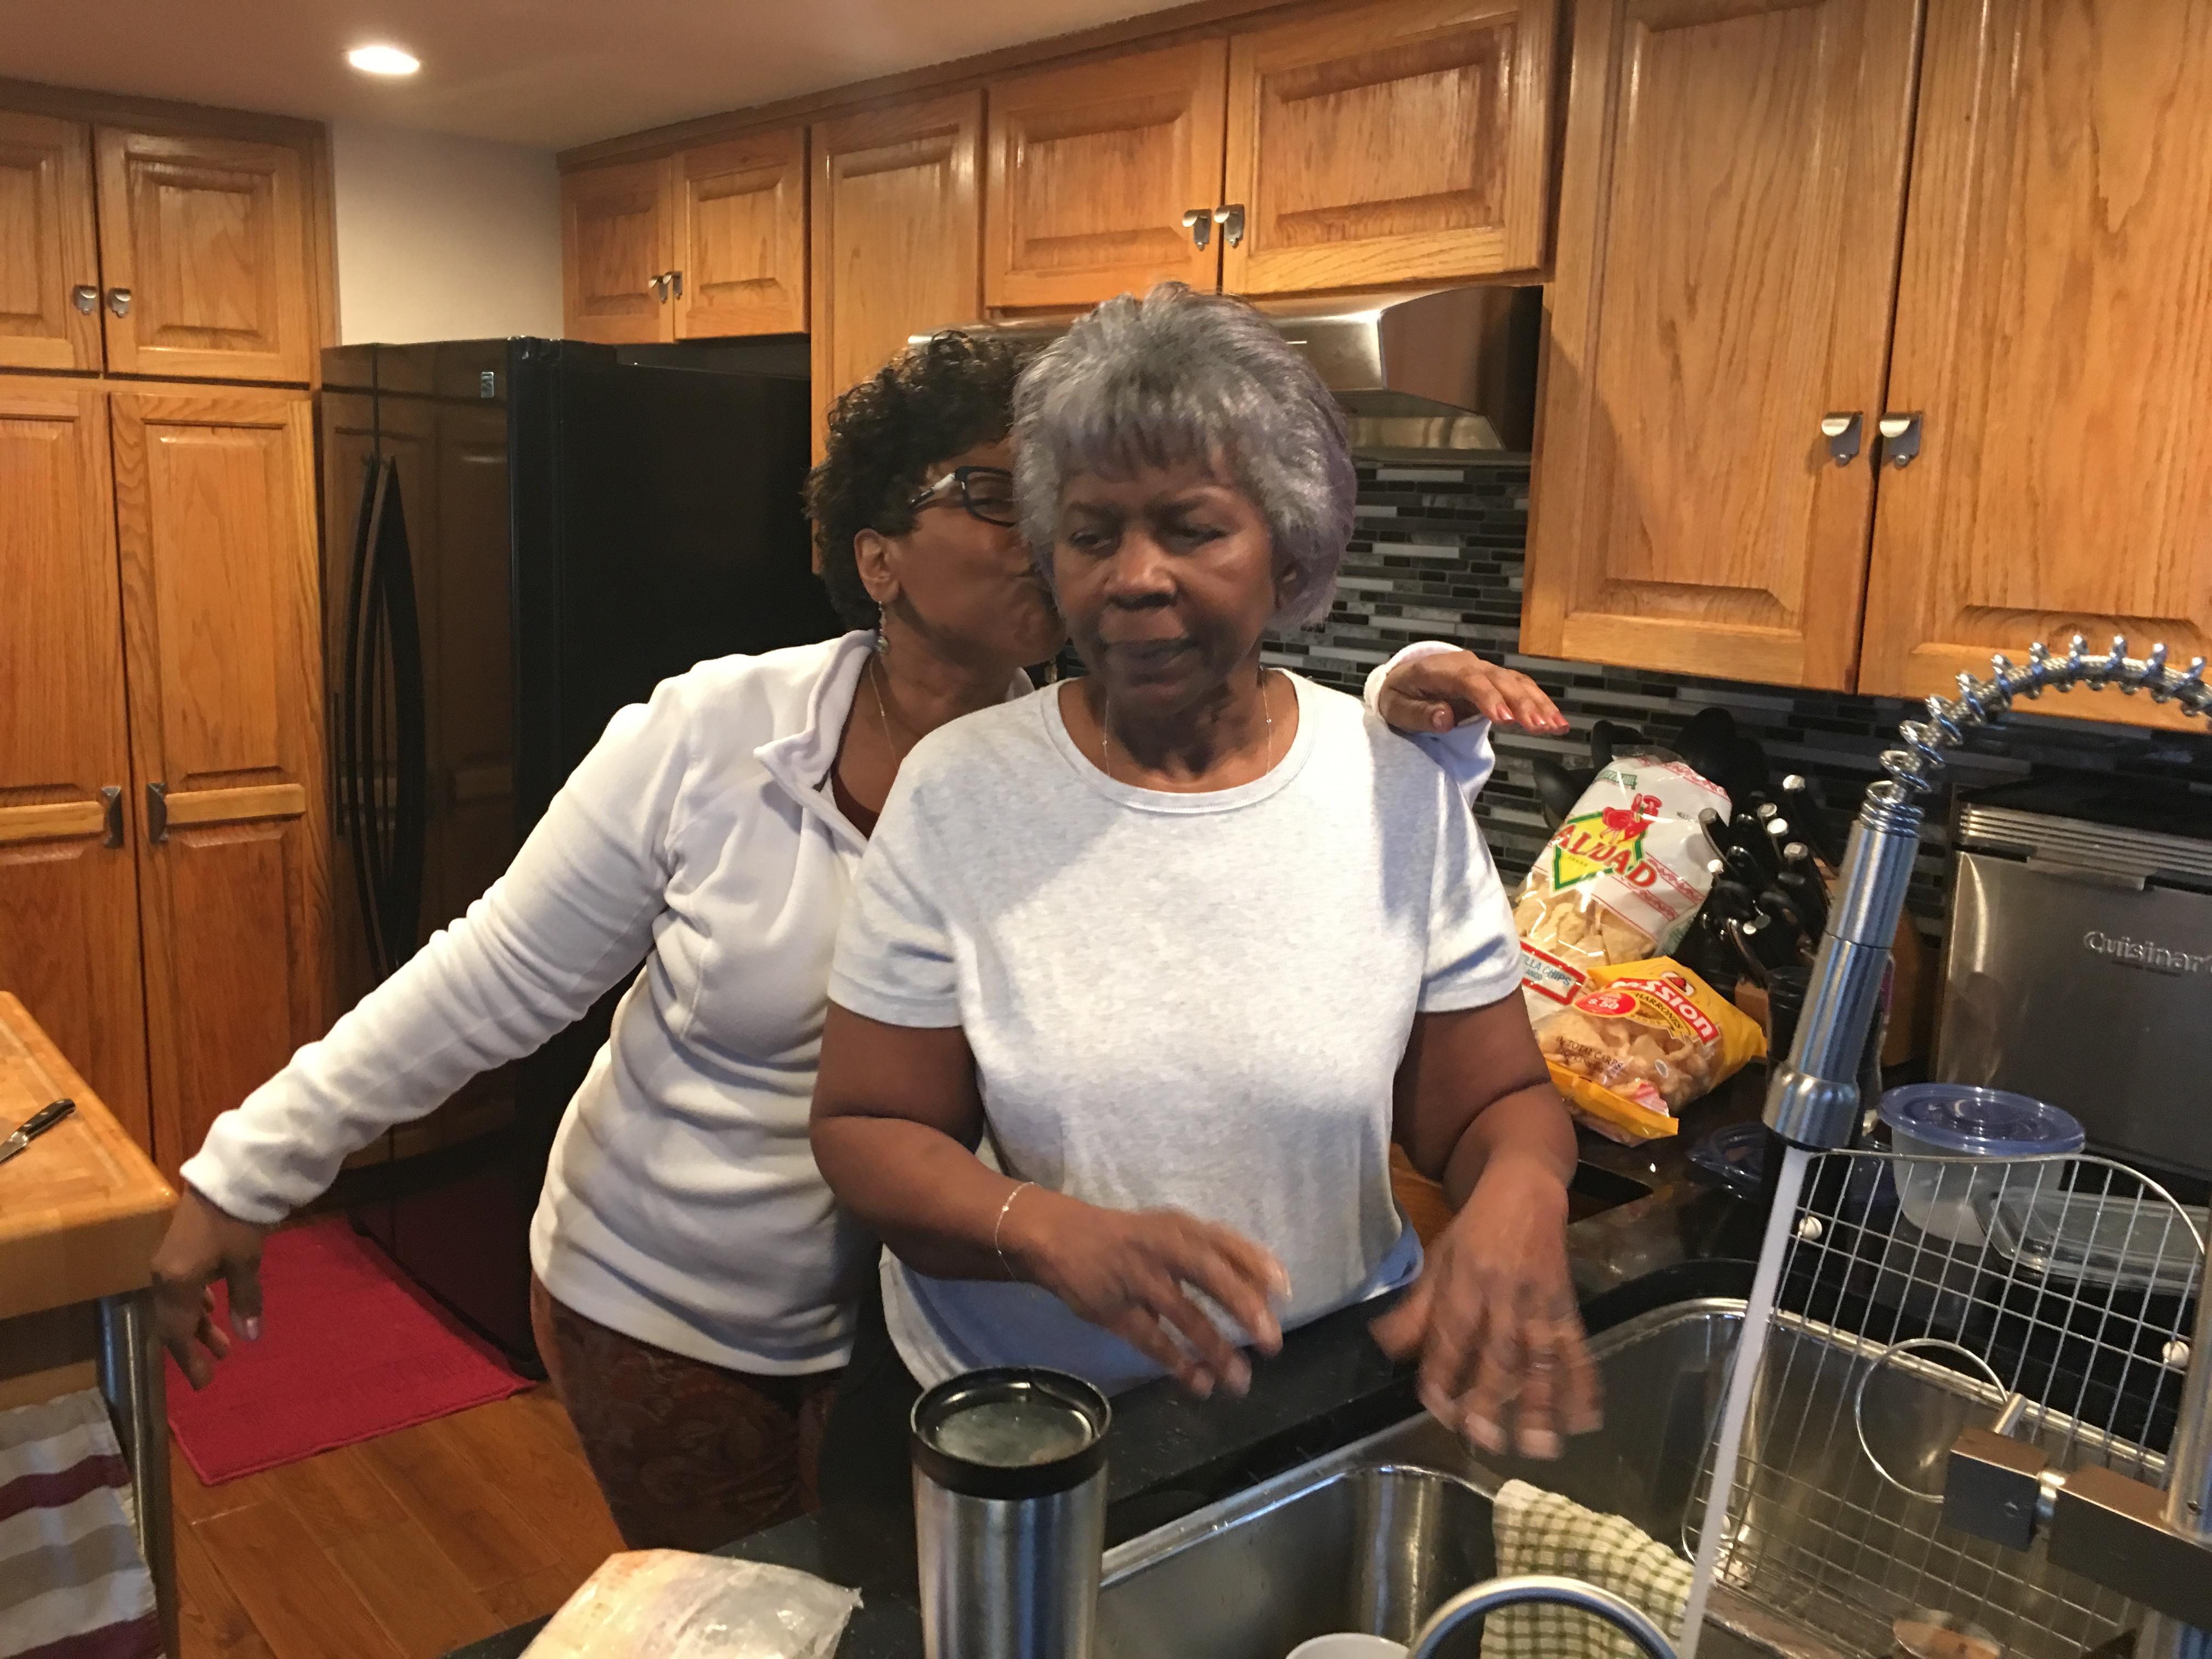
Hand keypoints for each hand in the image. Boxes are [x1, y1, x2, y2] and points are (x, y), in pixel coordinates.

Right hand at [151, 1184, 268, 1388]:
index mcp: (176, 1283)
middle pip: (172, 1322)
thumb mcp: (246, 1263)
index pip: (177, 1332)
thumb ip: (246, 1301)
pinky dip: (196, 1304)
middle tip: (212, 1368)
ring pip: (177, 1305)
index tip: (203, 1383)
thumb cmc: (237, 1221)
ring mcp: (167, 1262)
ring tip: (222, 1345)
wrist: (227, 1177)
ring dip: (198, 1325)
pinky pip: (180, 1288)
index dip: (189, 1359)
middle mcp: (163, 1276)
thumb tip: (251, 1339)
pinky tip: (211, 1307)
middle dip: (191, 1346)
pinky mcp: (177, 1250)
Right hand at [1005, 1189, 1289, 1397]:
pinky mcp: (1113, 1309)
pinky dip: (1177, 1362)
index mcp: (1179, 1227)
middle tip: (1271, 1342)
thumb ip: (1212, 1254)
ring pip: (1183, 1314)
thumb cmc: (1129, 1239)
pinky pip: (1151, 1339)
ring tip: (1240, 1380)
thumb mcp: (1170, 1232)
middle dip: (1243, 1308)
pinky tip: (1199, 1383)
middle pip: (1209, 1274)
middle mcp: (1161, 1248)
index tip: (1284, 1291)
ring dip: (1215, 1348)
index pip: (1225, 1242)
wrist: (1060, 1238)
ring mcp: (1136, 1278)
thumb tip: (1266, 1287)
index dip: (1257, 1265)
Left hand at [1370, 1156, 1598, 1457]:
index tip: (1438, 1407)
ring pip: (1540, 1355)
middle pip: (1498, 1350)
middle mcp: (1503, 1292)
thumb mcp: (1437, 1259)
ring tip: (1539, 1446)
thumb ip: (1415, 1308)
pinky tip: (1586, 1419)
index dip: (1444, 1370)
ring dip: (1542, 1402)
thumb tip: (1385, 1346)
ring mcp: (1539, 1299)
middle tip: (1486, 1439)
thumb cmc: (1474, 1230)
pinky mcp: (1567, 1303)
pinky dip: (1584, 1383)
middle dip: (1493, 1396)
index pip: (1451, 1332)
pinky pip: (1577, 1346)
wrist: (1525, 1187)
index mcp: (1465, 1280)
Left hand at [1377, 649, 1568, 735]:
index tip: (1504, 718)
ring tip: (1557, 727)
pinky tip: (1556, 723)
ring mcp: (1485, 672)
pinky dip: (1541, 704)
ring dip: (1539, 704)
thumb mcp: (1396, 708)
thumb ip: (1419, 714)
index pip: (1469, 680)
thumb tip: (1444, 719)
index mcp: (1440, 669)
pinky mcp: (1497, 683)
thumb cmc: (1401, 695)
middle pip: (1500, 680)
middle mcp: (1469, 666)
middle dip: (1523, 704)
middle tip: (1539, 727)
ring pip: (1517, 683)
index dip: (1488, 697)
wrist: (1407, 679)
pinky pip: (1522, 689)